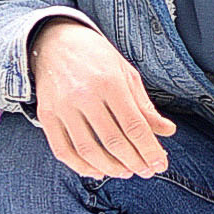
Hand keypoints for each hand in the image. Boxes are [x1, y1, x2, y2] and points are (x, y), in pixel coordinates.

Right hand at [28, 18, 176, 178]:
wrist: (54, 42)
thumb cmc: (95, 58)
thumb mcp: (125, 73)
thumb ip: (144, 105)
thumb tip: (167, 131)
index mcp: (109, 81)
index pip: (134, 125)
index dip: (149, 149)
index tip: (160, 164)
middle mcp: (84, 95)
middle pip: (113, 141)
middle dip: (134, 161)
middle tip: (147, 171)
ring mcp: (62, 106)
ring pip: (88, 150)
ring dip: (110, 167)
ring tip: (126, 172)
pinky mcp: (46, 115)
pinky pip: (63, 150)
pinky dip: (80, 166)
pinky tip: (97, 171)